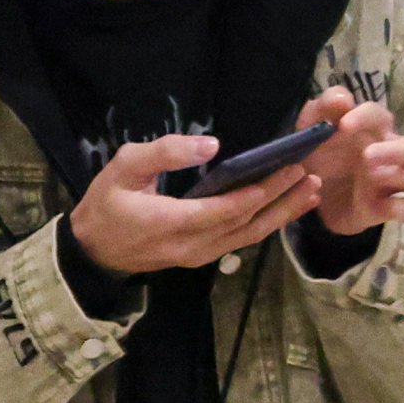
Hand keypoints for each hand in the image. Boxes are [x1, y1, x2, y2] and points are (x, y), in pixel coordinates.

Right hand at [69, 134, 321, 278]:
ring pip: (250, 236)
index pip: (228, 210)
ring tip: (311, 193)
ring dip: (282, 214)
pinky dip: (267, 224)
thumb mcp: (123, 168)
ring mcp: (200, 255)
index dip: (261, 191)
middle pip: (247, 223)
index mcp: (174, 222)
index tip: (288, 169)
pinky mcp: (203, 256)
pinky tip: (286, 210)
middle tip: (310, 175)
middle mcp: (194, 245)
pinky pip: (241, 241)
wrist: (92, 250)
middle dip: (282, 199)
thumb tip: (211, 145)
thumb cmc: (106, 204)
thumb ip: (164, 153)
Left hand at [296, 89, 403, 238]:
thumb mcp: (312, 129)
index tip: (343, 127)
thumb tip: (344, 99)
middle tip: (368, 157)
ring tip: (374, 177)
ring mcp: (398, 182)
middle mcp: (396, 153)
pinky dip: (403, 208)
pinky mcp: (392, 208)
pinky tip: (379, 206)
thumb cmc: (320, 155)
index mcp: (375, 130)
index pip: (381, 114)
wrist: (312, 195)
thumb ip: (322, 109)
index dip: (365, 117)